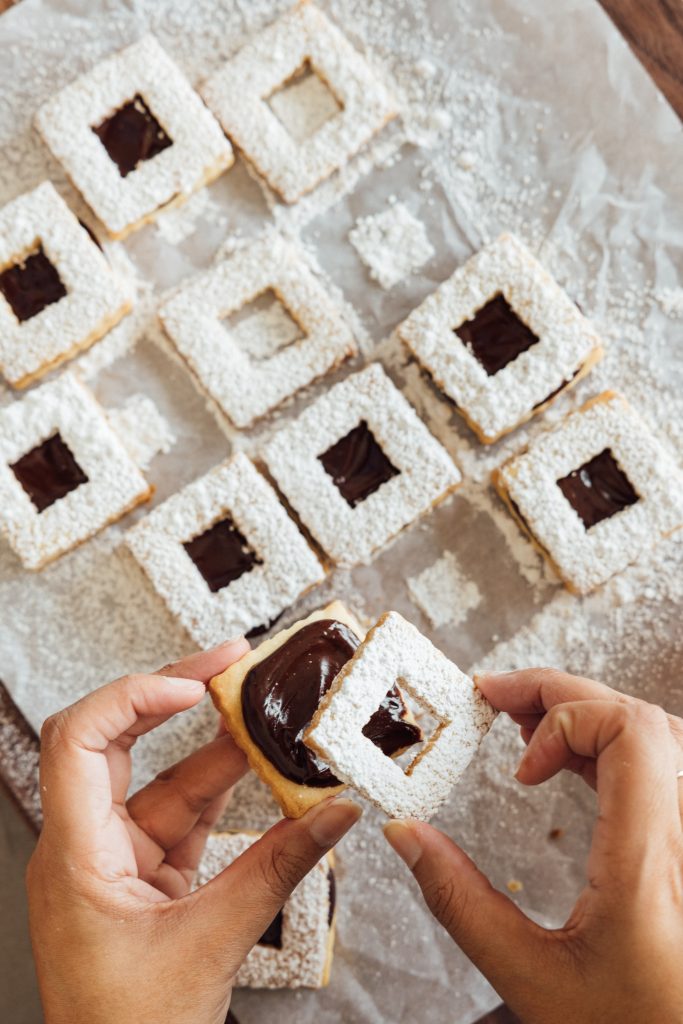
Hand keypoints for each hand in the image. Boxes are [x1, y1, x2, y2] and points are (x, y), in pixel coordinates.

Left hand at [27, 640, 360, 1023]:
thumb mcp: (213, 942)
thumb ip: (279, 869)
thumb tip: (333, 814)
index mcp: (74, 856)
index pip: (78, 742)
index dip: (132, 697)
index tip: (193, 685)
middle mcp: (85, 846)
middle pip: (116, 741)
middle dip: (174, 695)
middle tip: (228, 663)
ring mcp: (114, 860)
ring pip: (163, 780)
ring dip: (215, 750)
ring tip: (264, 716)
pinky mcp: (144, 877)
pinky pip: (184, 818)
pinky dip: (224, 796)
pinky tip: (262, 775)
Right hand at [383, 668, 682, 1023]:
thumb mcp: (533, 979)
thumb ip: (460, 903)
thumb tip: (405, 835)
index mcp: (651, 863)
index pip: (631, 732)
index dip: (566, 718)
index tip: (519, 764)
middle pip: (639, 718)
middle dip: (558, 693)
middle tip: (494, 696)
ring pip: (656, 733)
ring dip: (586, 713)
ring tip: (524, 722)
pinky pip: (661, 763)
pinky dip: (610, 743)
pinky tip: (567, 759)